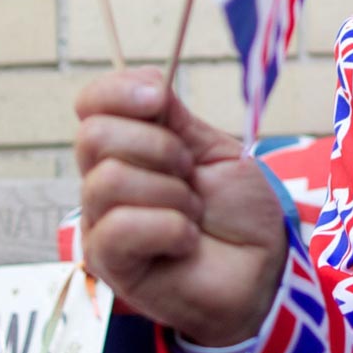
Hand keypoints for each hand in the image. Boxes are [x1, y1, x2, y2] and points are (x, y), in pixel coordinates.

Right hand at [74, 71, 288, 346]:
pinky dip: (169, 228)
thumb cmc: (236, 212)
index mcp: (127, 146)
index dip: (118, 91)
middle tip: (190, 173)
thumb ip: (173, 116)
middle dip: (158, 146)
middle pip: (94, 136)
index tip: (158, 98)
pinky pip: (119, 227)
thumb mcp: (212, 148)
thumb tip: (146, 84)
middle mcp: (104, 180)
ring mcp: (100, 222)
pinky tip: (187, 241)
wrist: (261, 268)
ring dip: (171, 194)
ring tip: (192, 213)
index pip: (91, 104)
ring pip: (109, 180)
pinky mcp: (107, 263)